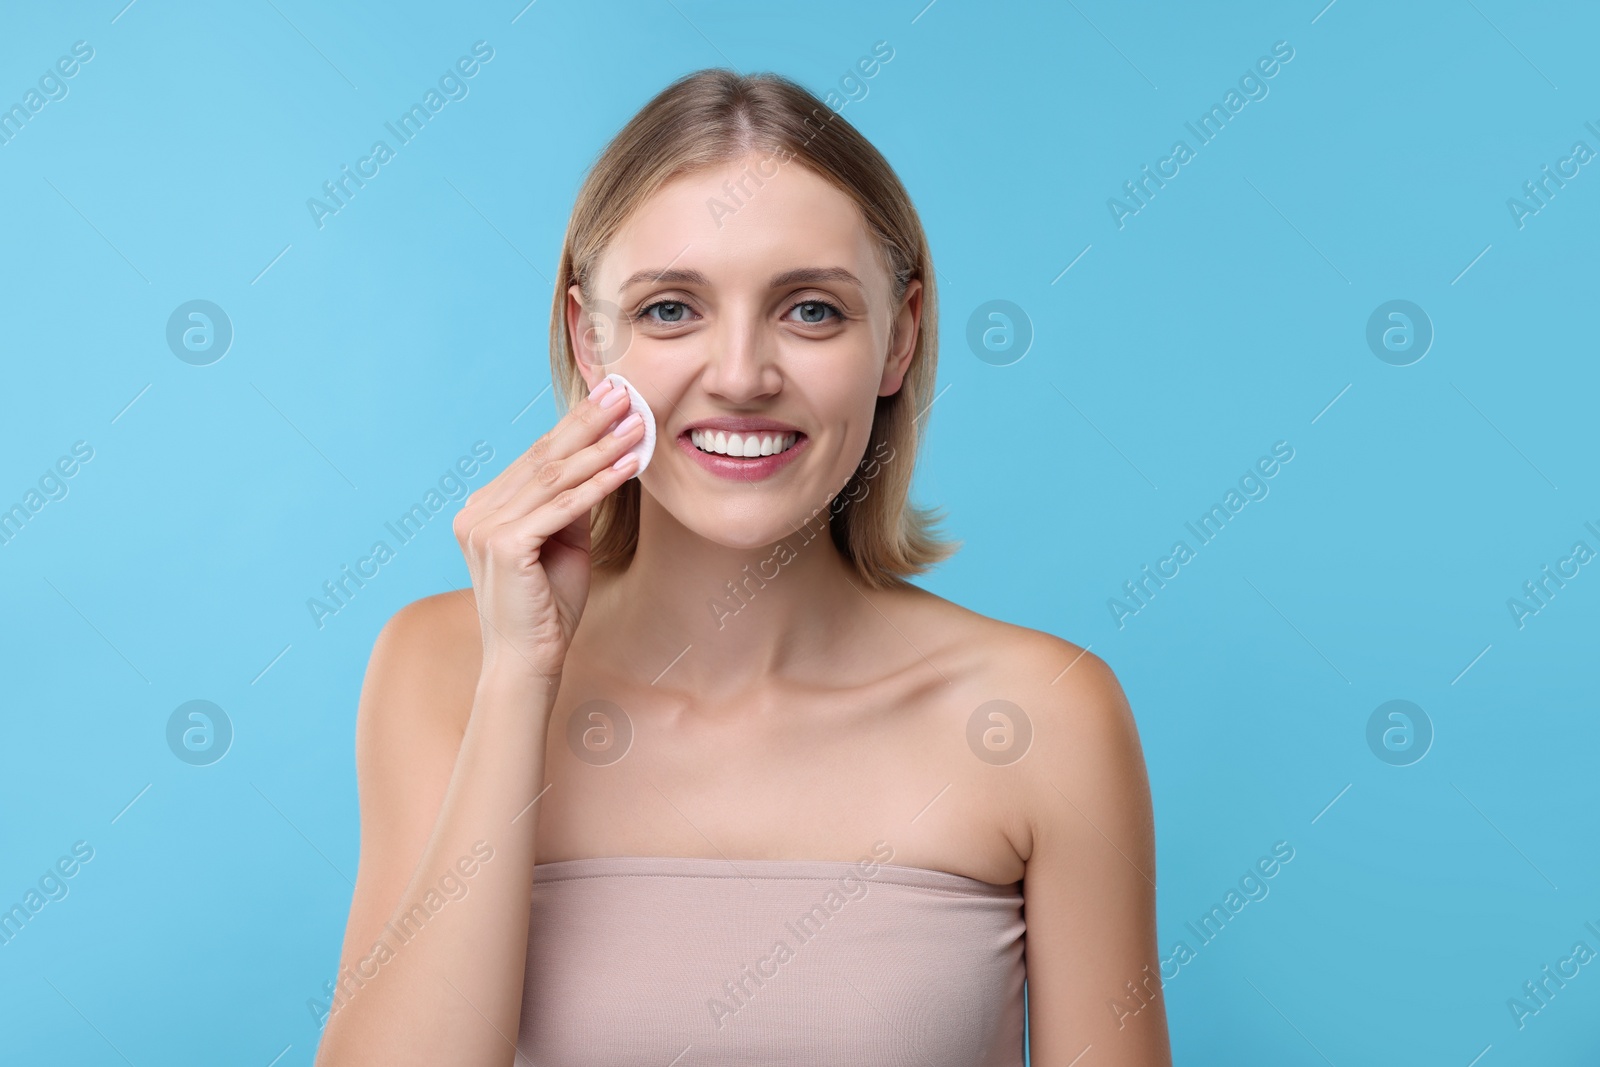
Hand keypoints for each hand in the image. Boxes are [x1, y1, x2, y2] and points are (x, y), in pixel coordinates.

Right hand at [452, 378, 643, 680]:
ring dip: (602, 447)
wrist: (527, 661)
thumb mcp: (563, 543)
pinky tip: (627, 465)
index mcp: (483, 508)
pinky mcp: (505, 544)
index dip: (576, 425)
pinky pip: (562, 506)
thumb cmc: (547, 608)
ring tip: (637, 424)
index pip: (536, 456)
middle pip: (544, 456)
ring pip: (556, 477)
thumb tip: (601, 461)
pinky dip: (599, 483)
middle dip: (589, 421)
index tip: (610, 398)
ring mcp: (484, 526)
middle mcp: (477, 511)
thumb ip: (570, 504)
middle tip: (625, 392)